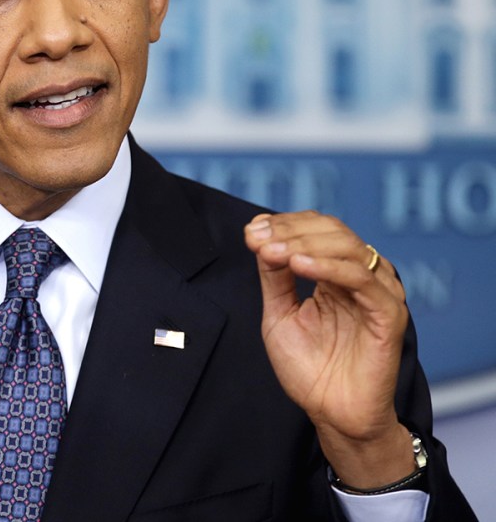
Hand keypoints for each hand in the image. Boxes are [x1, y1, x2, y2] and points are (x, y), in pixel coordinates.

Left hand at [244, 211, 415, 487]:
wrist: (332, 414)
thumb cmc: (309, 369)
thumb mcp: (279, 314)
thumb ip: (274, 276)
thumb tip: (261, 236)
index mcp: (336, 273)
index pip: (315, 229)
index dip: (282, 224)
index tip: (250, 230)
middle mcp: (360, 277)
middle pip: (331, 230)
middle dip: (289, 230)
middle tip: (258, 238)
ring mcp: (377, 293)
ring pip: (348, 247)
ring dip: (305, 243)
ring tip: (274, 251)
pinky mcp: (388, 314)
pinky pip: (362, 279)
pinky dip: (329, 266)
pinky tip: (299, 265)